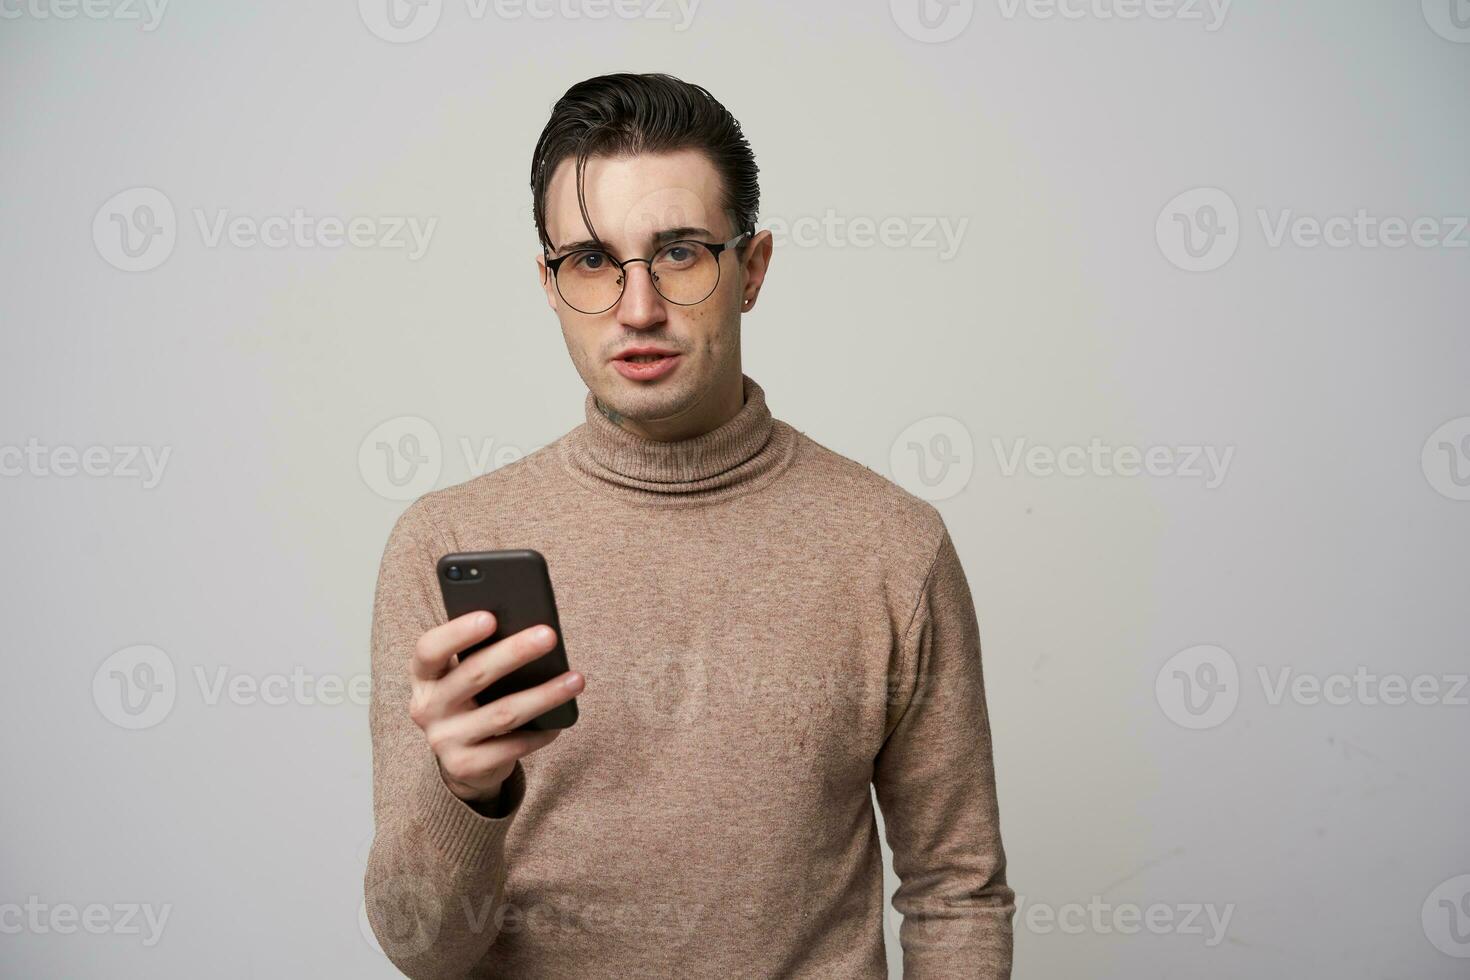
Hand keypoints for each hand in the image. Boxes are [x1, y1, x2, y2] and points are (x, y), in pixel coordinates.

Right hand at [407, 611, 583, 806]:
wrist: (463, 759)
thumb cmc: (472, 700)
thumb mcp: (464, 675)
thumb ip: (482, 653)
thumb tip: (531, 630)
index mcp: (424, 676)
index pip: (430, 649)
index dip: (458, 633)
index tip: (491, 617)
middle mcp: (426, 708)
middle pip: (474, 675)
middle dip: (515, 653)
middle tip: (549, 635)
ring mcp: (444, 740)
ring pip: (502, 713)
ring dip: (543, 695)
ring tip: (575, 679)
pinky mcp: (465, 766)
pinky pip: (511, 747)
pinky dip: (540, 732)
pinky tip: (561, 720)